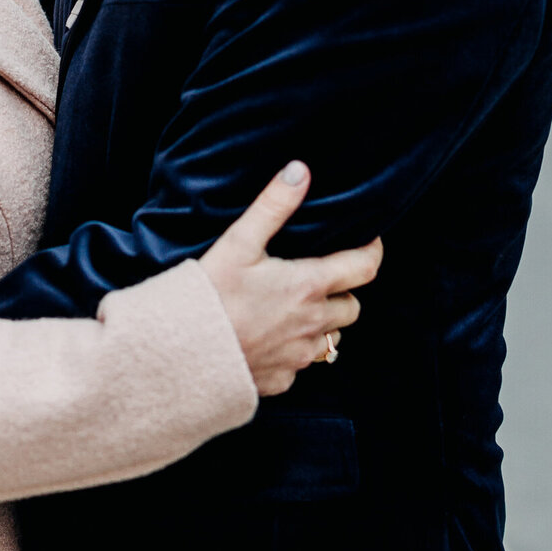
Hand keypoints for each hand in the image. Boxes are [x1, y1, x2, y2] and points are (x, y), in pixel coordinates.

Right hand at [200, 161, 380, 396]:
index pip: (364, 268)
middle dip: (344, 291)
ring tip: (294, 308)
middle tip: (321, 277)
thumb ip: (273, 205)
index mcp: (308, 287)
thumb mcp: (239, 242)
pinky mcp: (281, 380)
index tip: (367, 242)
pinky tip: (269, 338)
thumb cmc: (209, 295)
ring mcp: (298, 357)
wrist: (179, 353)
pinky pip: (302, 365)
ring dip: (322, 323)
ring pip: (331, 339)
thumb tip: (300, 170)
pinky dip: (295, 350)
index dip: (372, 252)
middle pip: (352, 307)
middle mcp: (312, 324)